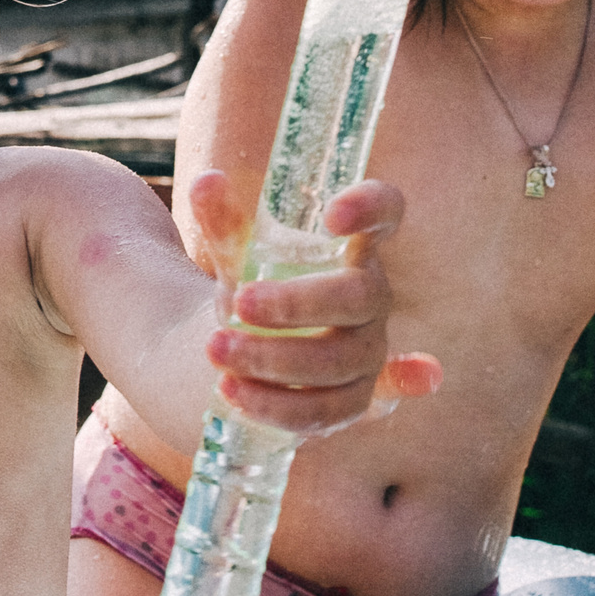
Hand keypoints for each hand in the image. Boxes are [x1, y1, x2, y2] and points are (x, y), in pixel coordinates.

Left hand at [187, 170, 441, 435]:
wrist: (253, 355)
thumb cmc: (256, 291)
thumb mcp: (236, 256)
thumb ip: (224, 222)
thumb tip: (207, 183)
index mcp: (353, 248)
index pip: (386, 212)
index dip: (372, 208)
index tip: (331, 214)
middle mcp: (371, 299)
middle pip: (360, 297)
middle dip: (298, 303)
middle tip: (238, 303)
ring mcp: (367, 355)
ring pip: (336, 362)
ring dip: (273, 359)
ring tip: (215, 351)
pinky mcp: (350, 404)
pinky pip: (325, 412)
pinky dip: (282, 407)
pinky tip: (235, 394)